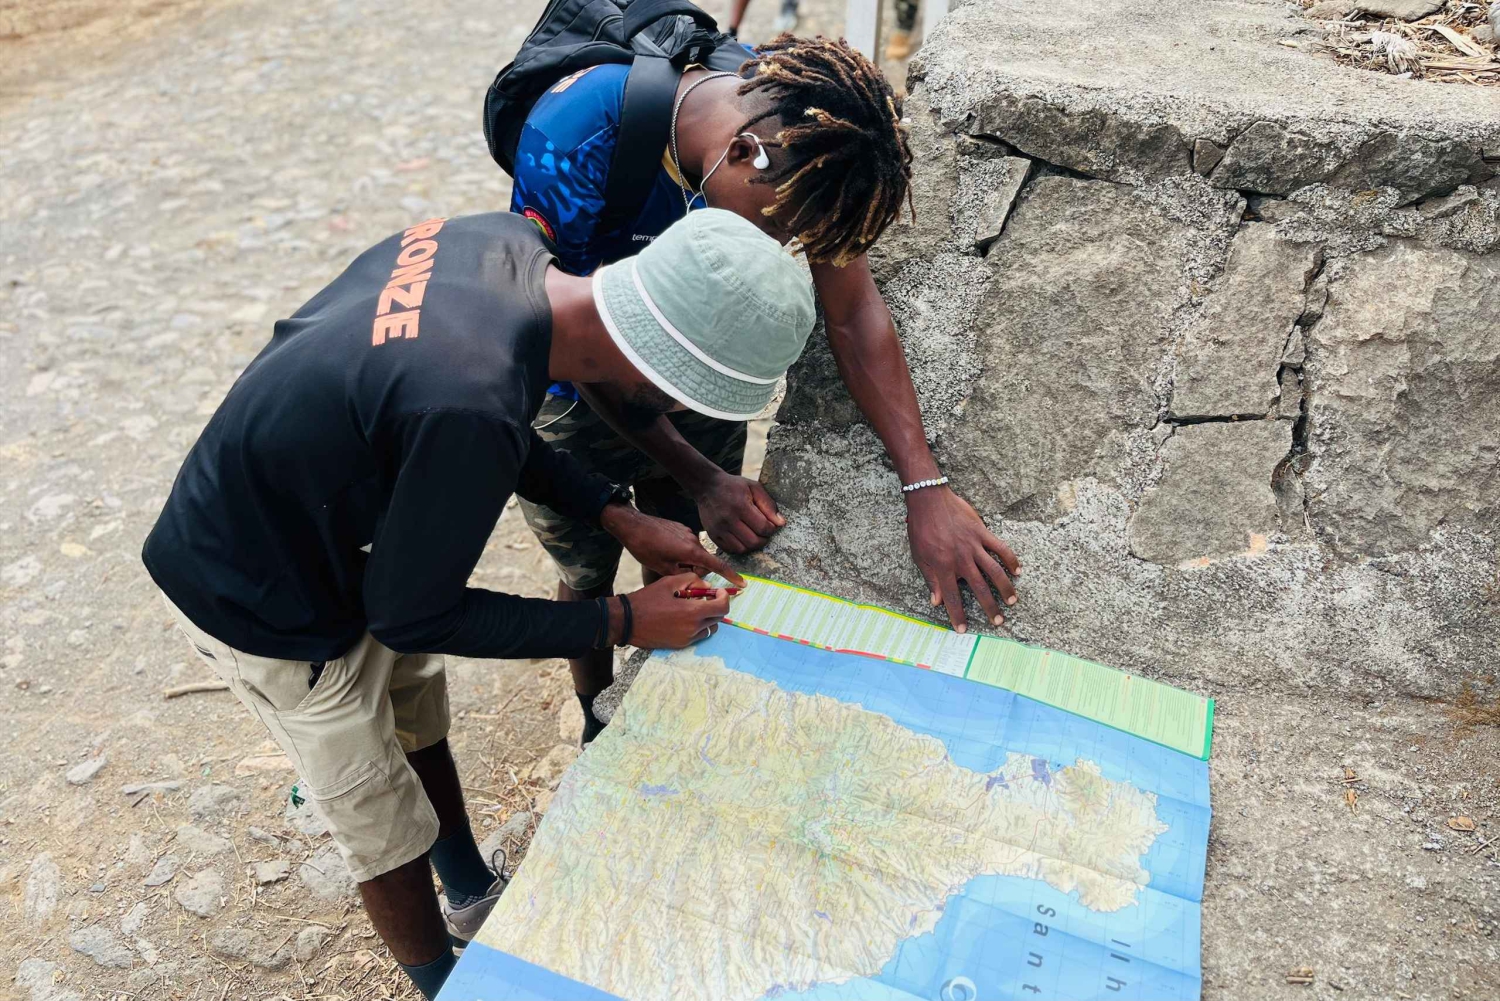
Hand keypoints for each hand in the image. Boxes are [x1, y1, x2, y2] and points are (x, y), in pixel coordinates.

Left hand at [600, 503, 746, 585]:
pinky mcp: (681, 528)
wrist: (633, 525)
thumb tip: (692, 576)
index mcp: (691, 551)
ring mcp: (688, 532)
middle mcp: (694, 540)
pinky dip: (681, 551)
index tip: (741, 583)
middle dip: (694, 569)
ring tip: (665, 559)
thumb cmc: (645, 548)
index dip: (730, 575)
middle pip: (703, 561)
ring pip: (694, 552)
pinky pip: (687, 543)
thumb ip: (682, 574)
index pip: (717, 565)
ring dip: (686, 560)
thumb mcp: (662, 568)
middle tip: (675, 573)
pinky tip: (664, 549)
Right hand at [623, 573, 731, 648]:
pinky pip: (698, 635)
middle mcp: (693, 628)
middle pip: (718, 618)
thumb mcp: (670, 582)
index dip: (724, 597)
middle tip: (705, 597)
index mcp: (693, 611)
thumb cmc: (647, 599)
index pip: (722, 607)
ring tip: (694, 607)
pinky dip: (698, 626)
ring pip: (710, 628)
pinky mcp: (680, 645)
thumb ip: (692, 580)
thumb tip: (706, 586)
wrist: (627, 621)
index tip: (719, 591)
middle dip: (716, 605)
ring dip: (708, 617)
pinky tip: (684, 617)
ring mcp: (687, 639)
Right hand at [694, 472, 784, 554]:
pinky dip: (740, 547)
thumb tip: (781, 523)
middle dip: (764, 539)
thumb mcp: (754, 488)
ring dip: (752, 545)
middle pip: (753, 541)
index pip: (763, 527)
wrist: (707, 486)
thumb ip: (768, 505)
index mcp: (740, 506)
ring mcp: (718, 529)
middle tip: (765, 533)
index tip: (771, 525)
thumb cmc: (734, 486)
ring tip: (754, 535)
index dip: (771, 529)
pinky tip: (743, 538)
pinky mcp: (712, 535)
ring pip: (742, 549)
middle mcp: (728, 519)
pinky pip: (730, 550)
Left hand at [905, 486, 1020, 632]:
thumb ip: (931, 579)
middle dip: (989, 607)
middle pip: (979, 588)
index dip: (957, 615)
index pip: (951, 597)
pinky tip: (1018, 571)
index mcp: (942, 567)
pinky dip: (1011, 560)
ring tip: (1012, 601)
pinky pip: (1000, 548)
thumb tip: (936, 602)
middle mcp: (960, 559)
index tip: (963, 630)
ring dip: (1005, 588)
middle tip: (998, 621)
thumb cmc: (921, 529)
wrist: (929, 500)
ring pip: (994, 571)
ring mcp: (973, 546)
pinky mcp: (982, 533)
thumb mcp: (919, 556)